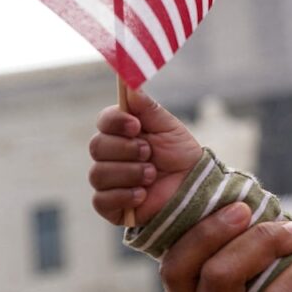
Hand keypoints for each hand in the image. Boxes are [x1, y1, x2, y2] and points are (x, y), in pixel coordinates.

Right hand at [88, 88, 203, 224]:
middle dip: (126, 149)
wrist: (194, 188)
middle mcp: (110, 155)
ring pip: (98, 174)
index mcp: (122, 133)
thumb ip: (148, 108)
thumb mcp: (169, 128)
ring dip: (130, 173)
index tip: (135, 126)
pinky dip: (124, 195)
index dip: (115, 122)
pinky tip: (143, 194)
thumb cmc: (180, 155)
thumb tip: (130, 85)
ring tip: (152, 175)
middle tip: (149, 153)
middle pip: (97, 147)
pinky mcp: (110, 206)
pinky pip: (101, 200)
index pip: (104, 121)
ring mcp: (109, 181)